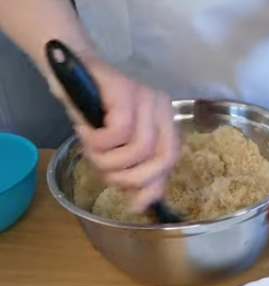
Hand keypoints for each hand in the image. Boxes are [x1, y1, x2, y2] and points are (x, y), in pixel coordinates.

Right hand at [50, 56, 180, 211]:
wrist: (68, 69)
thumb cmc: (94, 113)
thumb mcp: (116, 149)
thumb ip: (134, 172)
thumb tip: (141, 205)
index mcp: (165, 122)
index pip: (172, 159)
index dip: (155, 185)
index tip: (135, 203)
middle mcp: (161, 108)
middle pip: (163, 158)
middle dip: (133, 178)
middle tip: (107, 175)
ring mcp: (145, 97)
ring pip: (139, 149)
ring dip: (108, 160)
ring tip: (92, 149)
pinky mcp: (125, 90)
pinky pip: (119, 132)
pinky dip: (99, 142)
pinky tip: (87, 133)